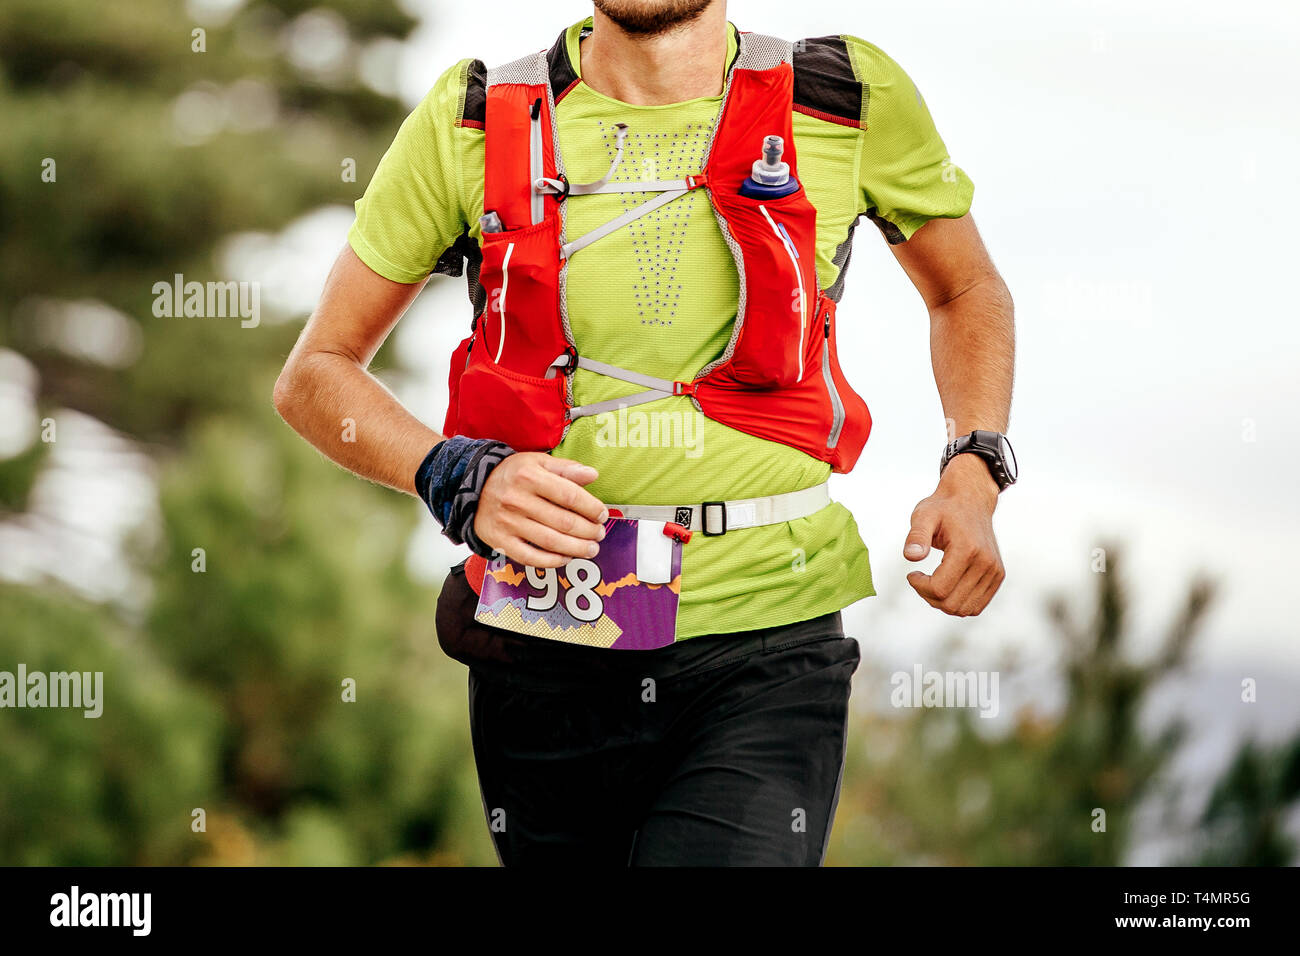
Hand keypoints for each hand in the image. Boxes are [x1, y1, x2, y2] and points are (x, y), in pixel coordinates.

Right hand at [474, 453, 607, 567]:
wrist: (472, 488)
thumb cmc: (512, 474)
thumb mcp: (537, 462)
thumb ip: (566, 468)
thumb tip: (592, 475)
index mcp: (530, 476)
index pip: (569, 495)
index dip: (591, 508)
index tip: (602, 515)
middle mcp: (517, 500)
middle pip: (563, 522)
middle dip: (588, 531)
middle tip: (599, 534)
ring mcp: (508, 523)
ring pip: (550, 542)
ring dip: (576, 549)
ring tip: (591, 549)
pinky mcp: (500, 541)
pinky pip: (530, 557)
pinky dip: (552, 561)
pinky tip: (566, 558)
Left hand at [904, 454, 1004, 615]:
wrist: (971, 500)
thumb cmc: (943, 508)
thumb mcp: (924, 516)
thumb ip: (917, 536)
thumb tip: (911, 556)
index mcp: (968, 550)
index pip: (940, 589)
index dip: (919, 586)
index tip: (912, 573)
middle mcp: (986, 563)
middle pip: (951, 604)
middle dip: (929, 596)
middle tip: (920, 580)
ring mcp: (995, 572)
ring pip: (964, 610)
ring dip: (942, 602)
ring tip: (933, 583)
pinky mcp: (998, 576)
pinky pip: (976, 606)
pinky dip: (958, 603)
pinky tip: (947, 585)